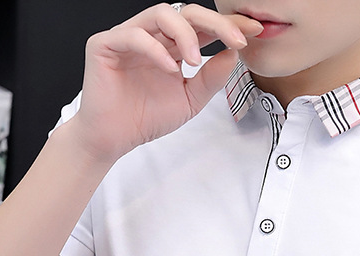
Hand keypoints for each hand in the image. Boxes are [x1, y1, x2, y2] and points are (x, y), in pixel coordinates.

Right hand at [63, 3, 262, 163]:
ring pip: (162, 13)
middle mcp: (152, 35)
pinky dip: (156, 50)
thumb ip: (211, 78)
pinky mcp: (105, 44)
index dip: (228, 25)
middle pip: (186, 12)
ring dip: (185, 34)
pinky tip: (170, 68)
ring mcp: (128, 36)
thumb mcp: (190, 100)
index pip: (202, 26)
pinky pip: (134, 35)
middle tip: (236, 40)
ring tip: (196, 61)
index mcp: (171, 46)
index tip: (254, 31)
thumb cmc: (146, 119)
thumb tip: (234, 54)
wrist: (113, 139)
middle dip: (215, 23)